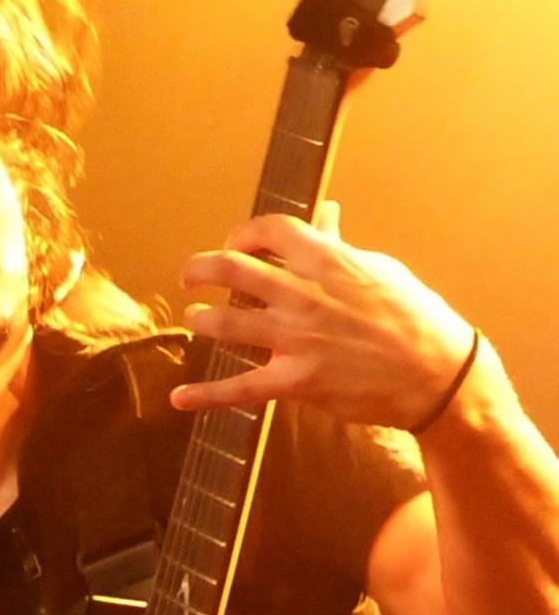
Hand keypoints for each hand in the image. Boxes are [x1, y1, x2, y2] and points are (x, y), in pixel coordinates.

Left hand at [171, 206, 472, 430]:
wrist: (436, 373)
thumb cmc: (414, 318)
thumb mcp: (380, 270)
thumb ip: (341, 246)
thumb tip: (326, 214)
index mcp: (327, 260)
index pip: (270, 230)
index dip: (243, 234)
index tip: (235, 244)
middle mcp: (303, 295)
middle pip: (234, 270)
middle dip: (201, 269)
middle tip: (188, 276)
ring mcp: (296, 339)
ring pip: (228, 324)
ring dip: (202, 321)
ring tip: (193, 320)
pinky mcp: (295, 381)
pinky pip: (239, 388)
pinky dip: (205, 395)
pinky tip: (179, 400)